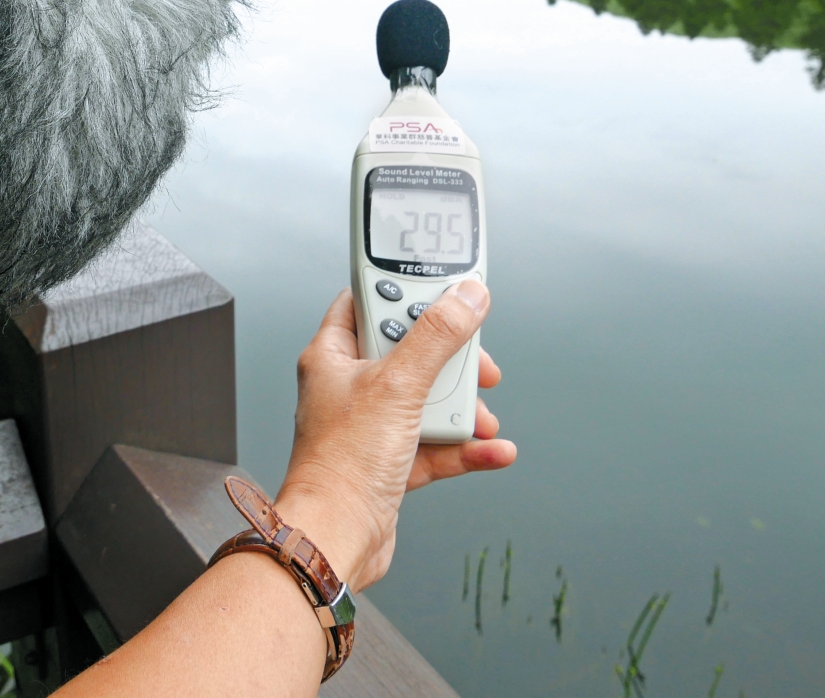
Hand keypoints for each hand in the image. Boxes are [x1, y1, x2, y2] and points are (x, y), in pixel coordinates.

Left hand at [272, 282, 514, 589]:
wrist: (336, 538)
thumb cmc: (341, 464)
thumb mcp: (399, 385)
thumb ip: (436, 337)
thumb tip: (465, 297)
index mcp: (332, 355)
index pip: (367, 302)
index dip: (405, 291)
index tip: (445, 287)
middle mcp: (348, 386)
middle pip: (410, 351)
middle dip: (450, 359)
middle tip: (475, 360)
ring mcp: (370, 426)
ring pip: (427, 399)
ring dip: (463, 407)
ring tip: (482, 415)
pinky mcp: (389, 463)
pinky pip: (436, 444)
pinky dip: (465, 446)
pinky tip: (491, 448)